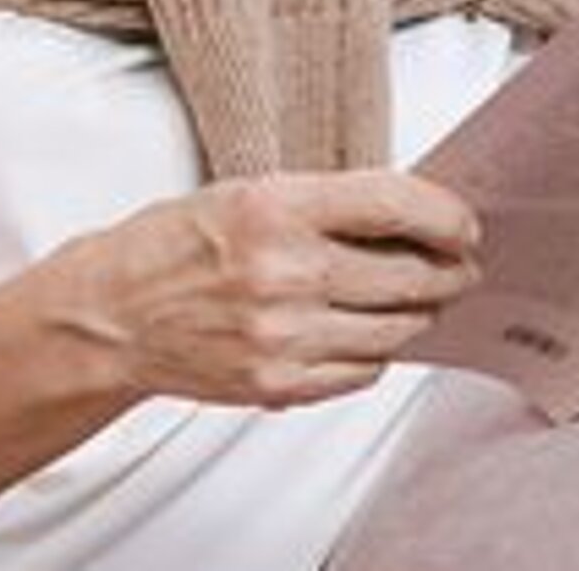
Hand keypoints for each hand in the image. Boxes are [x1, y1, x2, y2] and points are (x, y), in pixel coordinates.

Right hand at [49, 169, 481, 408]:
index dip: (447, 215)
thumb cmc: (177, 245)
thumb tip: (414, 217)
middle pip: (411, 275)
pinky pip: (363, 372)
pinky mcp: (278, 384)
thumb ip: (326, 204)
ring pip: (396, 330)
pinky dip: (376, 353)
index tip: (466, 225)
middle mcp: (282, 271)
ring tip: (416, 300)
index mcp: (274, 206)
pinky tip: (363, 334)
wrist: (112, 315)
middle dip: (449, 271)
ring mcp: (281, 335)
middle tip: (459, 267)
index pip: (394, 204)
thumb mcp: (246, 194)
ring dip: (418, 315)